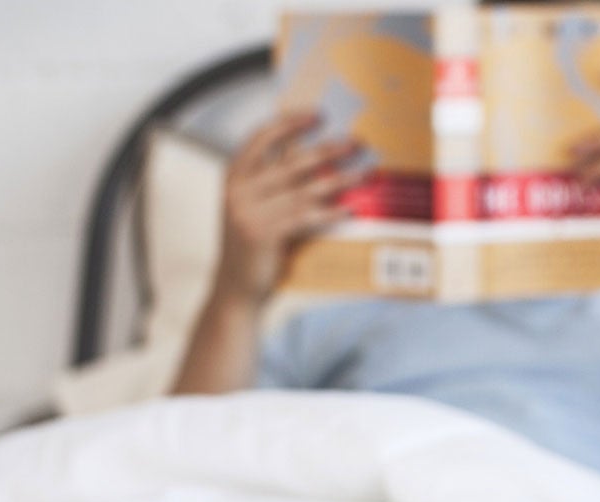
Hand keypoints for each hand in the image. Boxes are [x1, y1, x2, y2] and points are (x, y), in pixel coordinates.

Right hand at [215, 110, 363, 303]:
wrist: (236, 288)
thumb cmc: (253, 244)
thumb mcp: (255, 206)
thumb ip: (274, 182)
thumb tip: (316, 156)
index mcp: (234, 175)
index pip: (261, 137)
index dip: (290, 122)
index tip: (318, 115)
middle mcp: (238, 190)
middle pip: (291, 161)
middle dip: (329, 149)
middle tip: (357, 143)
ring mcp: (249, 212)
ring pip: (304, 189)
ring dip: (340, 179)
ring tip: (365, 173)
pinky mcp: (264, 234)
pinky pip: (305, 217)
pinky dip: (330, 211)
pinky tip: (350, 207)